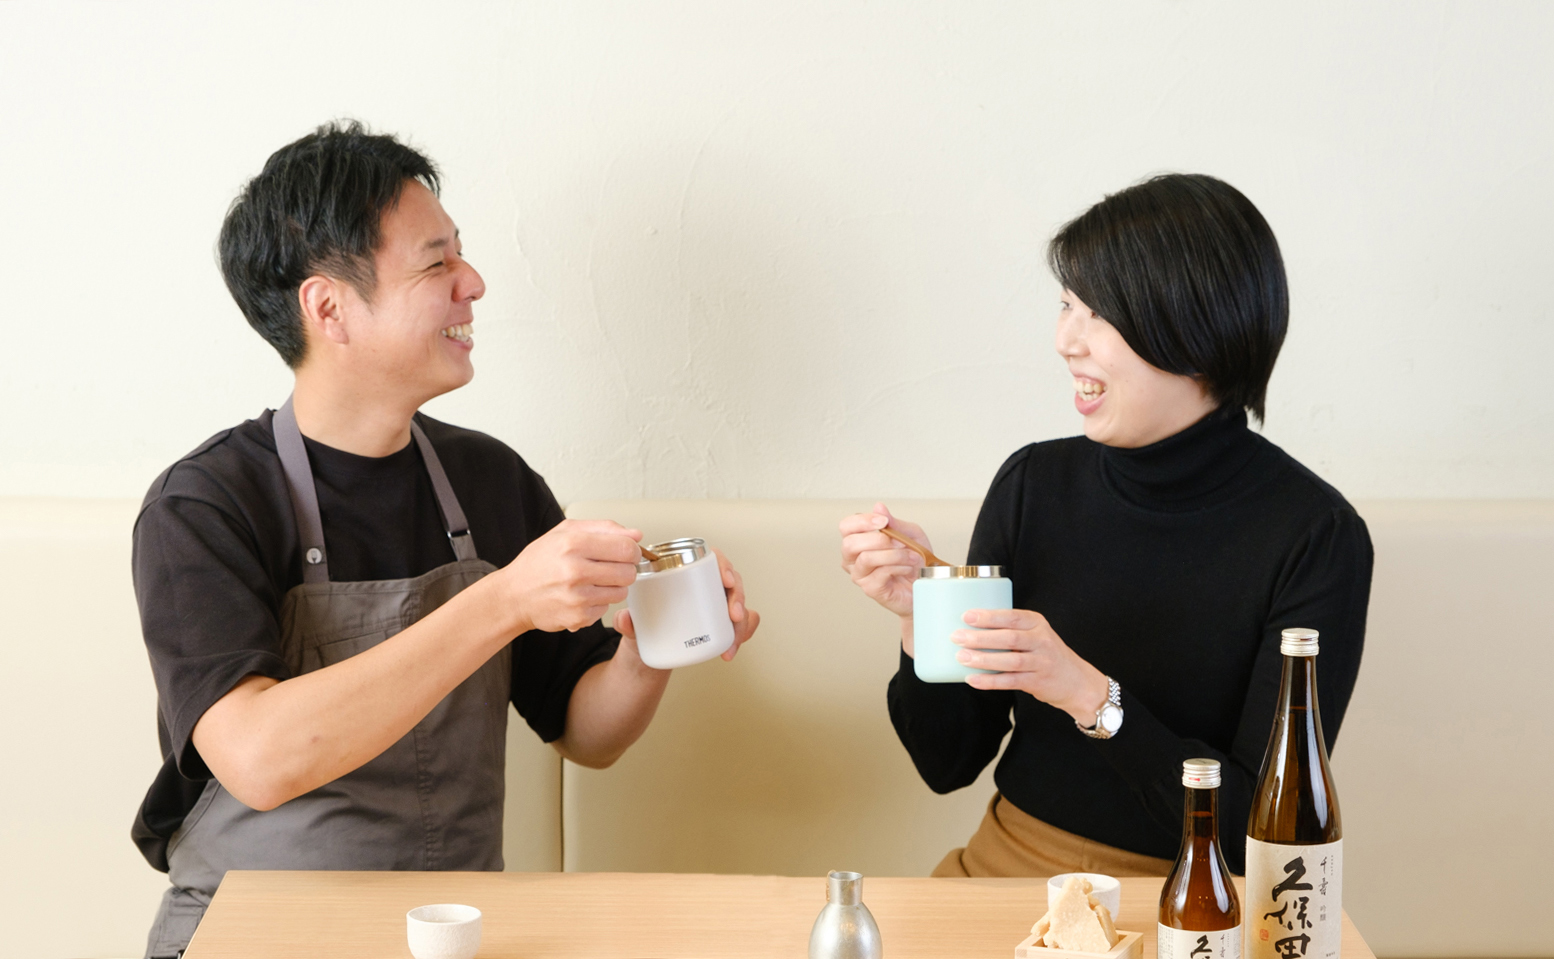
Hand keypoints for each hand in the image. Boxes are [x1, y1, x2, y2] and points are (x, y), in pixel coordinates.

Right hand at [501, 519, 641, 633]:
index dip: (633, 550)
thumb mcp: (565, 532)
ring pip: (621, 592)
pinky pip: (607, 608)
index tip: (627, 552)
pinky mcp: (579, 617)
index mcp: (573, 544)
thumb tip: (636, 535)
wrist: (514, 595)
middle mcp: (575, 571)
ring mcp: (578, 597)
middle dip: (624, 569)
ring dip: (612, 586)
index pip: (626, 547)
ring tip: (592, 581)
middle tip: (608, 567)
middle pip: (628, 572)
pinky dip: (599, 602)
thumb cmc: (539, 562)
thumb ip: (604, 528)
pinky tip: (582, 596)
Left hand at [612, 547, 760, 661]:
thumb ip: (625, 621)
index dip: (724, 565)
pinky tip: (733, 647)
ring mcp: (717, 604)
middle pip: (733, 582)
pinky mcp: (723, 623)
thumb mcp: (633, 623)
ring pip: (740, 605)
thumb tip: (625, 618)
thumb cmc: (645, 625)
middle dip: (739, 598)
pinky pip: (741, 624)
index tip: (726, 580)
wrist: (651, 651)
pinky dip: (743, 634)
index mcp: (687, 574)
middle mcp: (706, 586)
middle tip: (733, 614)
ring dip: (742, 622)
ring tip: (732, 641)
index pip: (711, 559)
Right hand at [839, 503, 928, 617]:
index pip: (846, 526)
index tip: (883, 521)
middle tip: (899, 542)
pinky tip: (908, 568)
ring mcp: (860, 575)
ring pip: (866, 558)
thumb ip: (894, 522)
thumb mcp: (910, 534)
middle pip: (850, 543)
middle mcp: (853, 559)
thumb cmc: (914, 559)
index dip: (862, 521)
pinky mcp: (871, 589)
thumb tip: (878, 507)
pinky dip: (899, 567)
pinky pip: (881, 573)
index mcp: (858, 541)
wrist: (925, 584)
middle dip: (878, 539)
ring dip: (893, 554)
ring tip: (910, 556)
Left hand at [953, 608, 1109, 723]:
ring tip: (961, 657)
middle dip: (980, 637)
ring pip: (1010, 661)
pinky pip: (1010, 681)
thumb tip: (970, 628)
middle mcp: (1041, 641)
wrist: (1077, 681)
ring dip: (983, 659)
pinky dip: (990, 681)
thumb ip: (1011, 630)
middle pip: (1009, 638)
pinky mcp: (1038, 682)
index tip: (966, 616)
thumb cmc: (1047, 654)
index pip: (1012, 617)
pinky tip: (972, 679)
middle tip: (956, 637)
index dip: (989, 616)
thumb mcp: (1035, 634)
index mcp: (1037, 623)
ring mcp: (1041, 663)